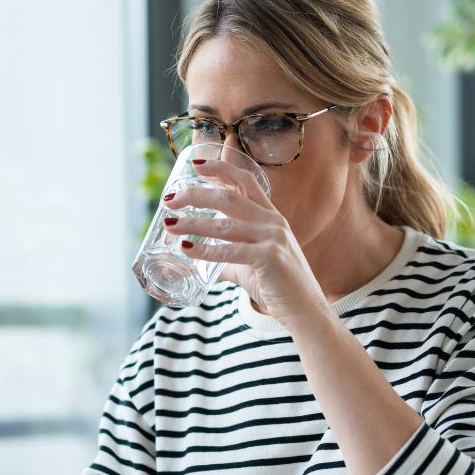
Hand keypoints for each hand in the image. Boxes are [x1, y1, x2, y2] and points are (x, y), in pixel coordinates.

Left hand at [162, 159, 329, 328]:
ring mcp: (272, 238)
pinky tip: (186, 248)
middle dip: (196, 195)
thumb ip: (227, 258)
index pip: (245, 181)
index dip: (220, 168)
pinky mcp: (269, 258)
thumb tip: (199, 256)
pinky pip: (230, 251)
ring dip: (193, 223)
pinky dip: (206, 250)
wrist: (304, 309)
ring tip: (170, 224)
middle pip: (229, 198)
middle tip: (169, 199)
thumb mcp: (251, 264)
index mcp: (270, 216)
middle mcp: (273, 222)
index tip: (195, 164)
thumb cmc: (278, 285)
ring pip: (225, 224)